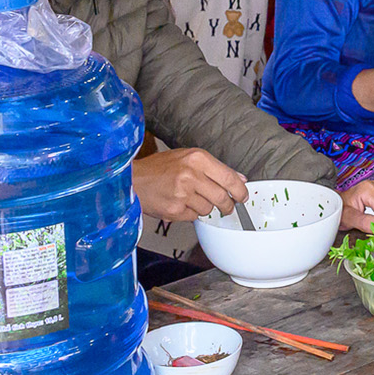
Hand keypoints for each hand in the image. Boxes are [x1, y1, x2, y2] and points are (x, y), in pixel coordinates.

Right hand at [132, 147, 248, 221]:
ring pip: (208, 209)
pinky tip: (180, 203)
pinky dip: (190, 213)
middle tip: (226, 206)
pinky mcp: (174, 210)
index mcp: (197, 158)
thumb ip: (215, 168)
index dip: (240, 190)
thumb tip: (239, 179)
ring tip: (190, 198)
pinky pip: (194, 216)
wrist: (130, 180)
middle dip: (227, 205)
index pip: (229, 177)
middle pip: (222, 197)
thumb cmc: (158, 168)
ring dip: (204, 207)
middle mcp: (190, 174)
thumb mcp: (187, 158)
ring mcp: (182, 193)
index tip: (243, 196)